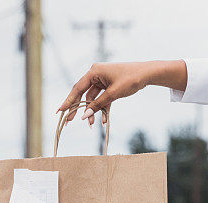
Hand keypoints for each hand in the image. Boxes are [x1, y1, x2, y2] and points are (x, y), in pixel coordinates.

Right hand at [58, 60, 187, 125]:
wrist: (148, 74)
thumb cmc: (131, 79)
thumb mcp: (113, 94)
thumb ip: (98, 105)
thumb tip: (84, 116)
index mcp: (94, 71)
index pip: (77, 88)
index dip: (68, 101)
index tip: (60, 111)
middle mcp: (96, 74)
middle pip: (82, 94)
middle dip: (78, 109)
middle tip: (69, 122)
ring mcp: (102, 80)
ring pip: (93, 99)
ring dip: (93, 112)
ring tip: (92, 125)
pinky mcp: (109, 86)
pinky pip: (102, 99)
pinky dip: (102, 109)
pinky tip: (102, 121)